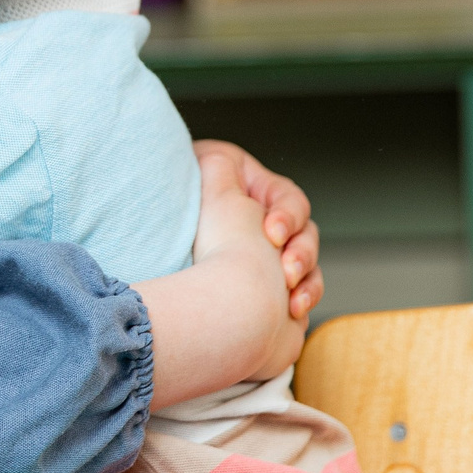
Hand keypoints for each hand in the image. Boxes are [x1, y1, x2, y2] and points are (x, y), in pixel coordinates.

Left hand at [192, 139, 323, 320]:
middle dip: (301, 255)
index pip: (291, 201)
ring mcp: (278, 253)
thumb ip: (216, 167)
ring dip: (307, 284)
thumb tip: (215, 161)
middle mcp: (277, 222)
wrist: (164, 234)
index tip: (271, 233)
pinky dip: (300, 301)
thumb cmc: (184, 197)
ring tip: (294, 301)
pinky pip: (299, 291)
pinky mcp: (274, 281)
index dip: (287, 216)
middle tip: (287, 273)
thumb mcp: (201, 176)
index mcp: (264, 192)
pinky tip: (293, 311)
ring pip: (308, 266)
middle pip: (306, 236)